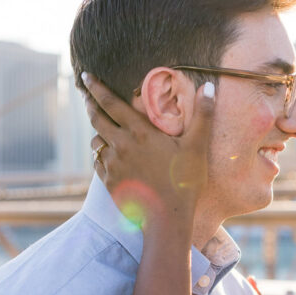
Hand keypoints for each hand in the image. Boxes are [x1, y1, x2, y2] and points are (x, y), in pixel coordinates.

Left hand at [83, 72, 214, 229]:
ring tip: (104, 132)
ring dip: (98, 134)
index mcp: (140, 132)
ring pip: (96, 142)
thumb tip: (209, 86)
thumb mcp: (197, 146)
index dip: (97, 88)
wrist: (167, 218)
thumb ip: (203, 115)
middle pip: (97, 119)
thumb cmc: (184, 181)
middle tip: (86, 95)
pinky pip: (98, 163)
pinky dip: (101, 156)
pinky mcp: (109, 182)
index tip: (86, 76)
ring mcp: (113, 165)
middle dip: (90, 105)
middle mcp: (121, 145)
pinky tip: (110, 158)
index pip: (111, 103)